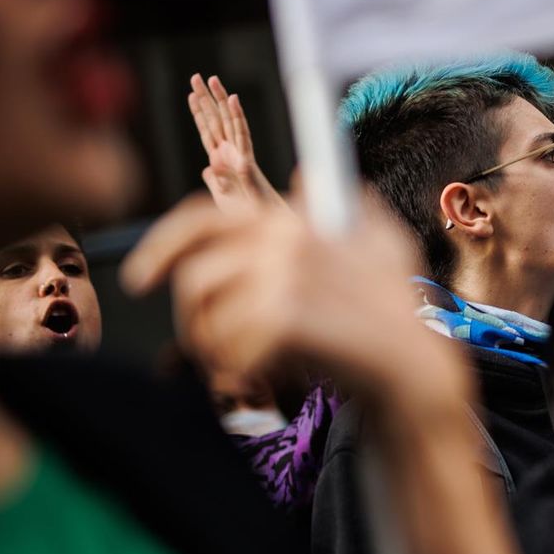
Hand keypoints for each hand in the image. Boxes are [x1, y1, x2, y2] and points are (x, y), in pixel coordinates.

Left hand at [121, 193, 459, 415]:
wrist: (413, 367)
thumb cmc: (396, 311)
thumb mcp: (381, 242)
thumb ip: (345, 205)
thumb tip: (306, 175)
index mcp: (293, 221)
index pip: (202, 220)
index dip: (159, 248)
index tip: (140, 279)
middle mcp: (283, 241)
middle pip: (195, 279)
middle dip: (193, 322)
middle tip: (213, 351)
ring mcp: (283, 278)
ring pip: (206, 321)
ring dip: (217, 352)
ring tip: (250, 367)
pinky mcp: (283, 319)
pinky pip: (228, 353)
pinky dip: (244, 376)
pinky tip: (275, 379)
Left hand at [188, 73, 283, 215]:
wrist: (263, 222)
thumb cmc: (245, 211)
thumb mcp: (223, 197)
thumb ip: (216, 181)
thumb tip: (209, 169)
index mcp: (223, 160)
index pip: (208, 132)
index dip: (199, 113)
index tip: (192, 95)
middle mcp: (231, 153)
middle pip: (217, 120)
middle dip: (207, 98)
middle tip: (198, 76)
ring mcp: (240, 156)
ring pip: (229, 122)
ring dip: (221, 100)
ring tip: (214, 81)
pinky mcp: (248, 163)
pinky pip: (243, 137)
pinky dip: (239, 119)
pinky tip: (234, 100)